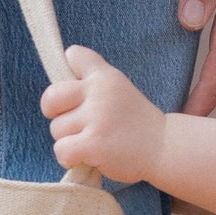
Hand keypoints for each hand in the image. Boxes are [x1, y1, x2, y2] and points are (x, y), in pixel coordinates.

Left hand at [41, 48, 167, 184]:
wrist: (164, 147)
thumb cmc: (135, 121)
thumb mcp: (118, 88)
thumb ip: (92, 74)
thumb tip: (65, 58)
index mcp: (105, 76)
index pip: (74, 55)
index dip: (69, 76)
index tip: (80, 96)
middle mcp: (100, 92)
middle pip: (50, 99)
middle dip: (57, 115)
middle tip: (78, 125)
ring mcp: (97, 118)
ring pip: (56, 129)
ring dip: (69, 140)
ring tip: (95, 141)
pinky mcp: (94, 143)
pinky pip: (61, 150)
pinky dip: (69, 158)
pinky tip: (88, 157)